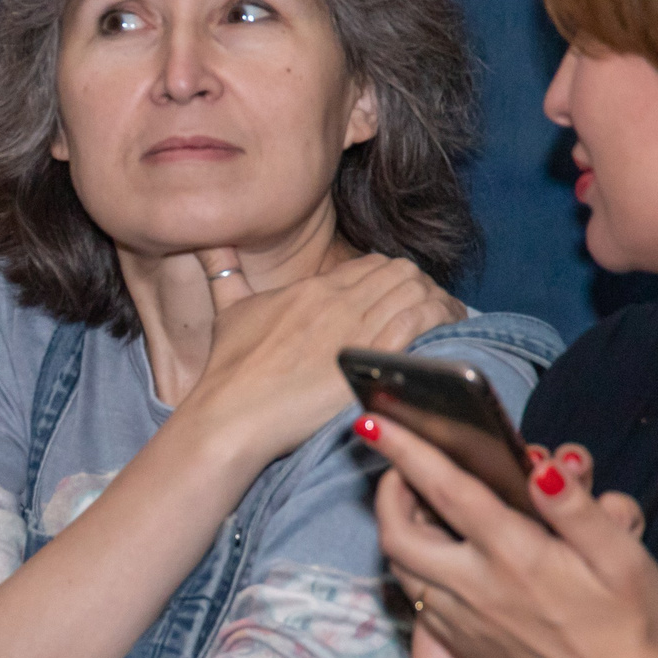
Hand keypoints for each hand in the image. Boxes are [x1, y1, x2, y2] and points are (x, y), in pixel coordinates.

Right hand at [176, 249, 464, 469]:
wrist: (230, 413)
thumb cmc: (227, 371)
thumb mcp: (226, 312)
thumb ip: (223, 273)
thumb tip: (207, 243)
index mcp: (310, 288)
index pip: (371, 264)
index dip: (395, 278)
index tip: (404, 297)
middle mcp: (336, 300)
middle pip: (401, 273)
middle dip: (423, 287)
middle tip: (433, 309)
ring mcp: (354, 326)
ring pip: (416, 291)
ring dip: (440, 303)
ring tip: (450, 320)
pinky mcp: (370, 356)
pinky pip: (420, 320)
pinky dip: (441, 319)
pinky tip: (449, 330)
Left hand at [368, 414, 657, 657]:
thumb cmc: (629, 623)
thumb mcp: (622, 558)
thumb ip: (578, 508)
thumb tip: (540, 466)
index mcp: (515, 556)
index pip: (446, 490)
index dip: (406, 451)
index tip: (373, 421)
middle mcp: (476, 588)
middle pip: (398, 532)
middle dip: (386, 491)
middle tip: (397, 465)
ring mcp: (462, 620)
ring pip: (401, 566)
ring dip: (396, 528)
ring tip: (410, 501)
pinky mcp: (461, 642)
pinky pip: (420, 596)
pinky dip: (416, 564)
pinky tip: (438, 551)